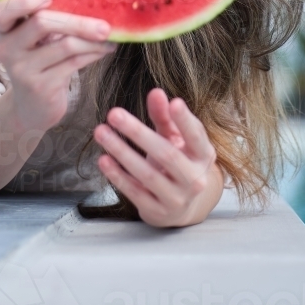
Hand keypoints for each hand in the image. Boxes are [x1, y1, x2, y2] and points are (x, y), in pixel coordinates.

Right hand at [0, 0, 115, 133]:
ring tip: (108, 37)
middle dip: (77, 22)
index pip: (3, 11)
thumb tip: (89, 1)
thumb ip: (47, 22)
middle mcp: (8, 49)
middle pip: (41, 23)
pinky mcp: (41, 86)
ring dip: (92, 40)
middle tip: (105, 25)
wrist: (31, 108)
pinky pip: (74, 62)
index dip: (24, 1)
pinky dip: (93, 53)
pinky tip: (105, 49)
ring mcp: (23, 69)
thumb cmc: (39, 64)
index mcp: (5, 31)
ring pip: (65, 45)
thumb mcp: (35, 42)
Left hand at [93, 88, 222, 227]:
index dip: (185, 120)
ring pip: (147, 174)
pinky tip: (104, 160)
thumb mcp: (175, 139)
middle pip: (166, 154)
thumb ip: (165, 116)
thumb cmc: (177, 163)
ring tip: (101, 132)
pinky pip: (135, 192)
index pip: (196, 136)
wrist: (181, 207)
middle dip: (138, 132)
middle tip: (114, 114)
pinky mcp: (157, 212)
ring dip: (121, 152)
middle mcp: (195, 179)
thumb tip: (156, 93)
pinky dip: (118, 176)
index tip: (173, 102)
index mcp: (203, 156)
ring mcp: (177, 198)